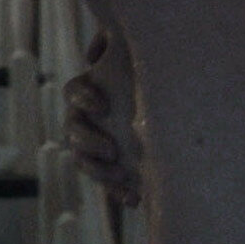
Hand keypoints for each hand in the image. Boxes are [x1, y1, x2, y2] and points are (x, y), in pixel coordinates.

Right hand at [63, 31, 141, 206]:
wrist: (171, 105)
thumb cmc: (148, 73)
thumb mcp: (136, 52)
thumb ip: (116, 43)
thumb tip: (97, 53)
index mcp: (90, 90)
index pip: (73, 92)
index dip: (83, 99)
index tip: (103, 105)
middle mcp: (87, 118)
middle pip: (73, 131)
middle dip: (89, 142)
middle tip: (111, 150)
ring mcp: (98, 144)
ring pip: (83, 160)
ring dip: (98, 171)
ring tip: (122, 176)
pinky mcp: (115, 167)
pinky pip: (108, 183)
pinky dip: (118, 192)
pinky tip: (135, 199)